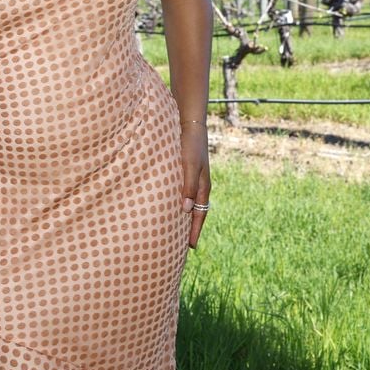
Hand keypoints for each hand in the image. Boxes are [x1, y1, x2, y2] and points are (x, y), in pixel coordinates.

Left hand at [180, 124, 210, 248]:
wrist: (188, 122)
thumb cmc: (189, 144)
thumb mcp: (189, 164)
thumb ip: (188, 185)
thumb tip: (185, 209)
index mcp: (202, 186)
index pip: (199, 214)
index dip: (194, 230)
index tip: (190, 246)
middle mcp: (198, 184)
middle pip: (195, 210)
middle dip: (190, 226)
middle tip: (181, 243)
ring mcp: (192, 177)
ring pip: (188, 202)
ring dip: (183, 215)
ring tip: (173, 227)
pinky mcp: (183, 170)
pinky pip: (182, 191)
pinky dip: (178, 201)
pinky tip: (167, 203)